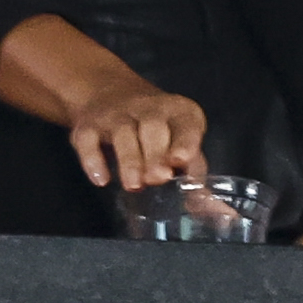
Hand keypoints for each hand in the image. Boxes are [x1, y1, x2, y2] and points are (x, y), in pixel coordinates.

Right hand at [64, 72, 208, 192]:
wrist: (110, 94)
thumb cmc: (157, 127)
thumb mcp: (180, 138)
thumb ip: (194, 170)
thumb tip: (214, 209)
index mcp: (179, 112)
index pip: (186, 123)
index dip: (185, 141)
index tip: (181, 160)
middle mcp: (149, 108)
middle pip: (153, 128)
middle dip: (155, 155)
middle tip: (158, 179)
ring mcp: (116, 115)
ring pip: (123, 134)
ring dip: (130, 160)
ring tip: (134, 185)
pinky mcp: (88, 126)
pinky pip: (88, 141)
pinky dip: (93, 160)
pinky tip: (101, 180)